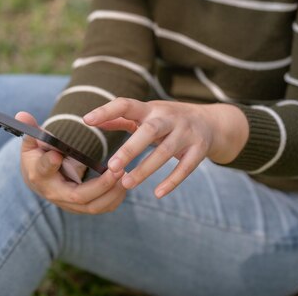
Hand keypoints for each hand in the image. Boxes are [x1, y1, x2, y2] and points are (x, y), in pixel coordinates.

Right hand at [16, 112, 126, 214]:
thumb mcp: (31, 142)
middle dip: (100, 184)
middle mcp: (54, 193)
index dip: (49, 163)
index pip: (43, 170)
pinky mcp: (81, 207)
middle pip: (78, 195)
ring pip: (93, 206)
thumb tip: (21, 116)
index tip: (58, 154)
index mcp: (38, 174)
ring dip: (112, 192)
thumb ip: (30, 129)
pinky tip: (124, 182)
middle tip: (116, 168)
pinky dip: (115, 198)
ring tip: (124, 174)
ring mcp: (69, 204)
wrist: (39, 179)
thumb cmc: (37, 156)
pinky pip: (101, 207)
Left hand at [83, 98, 247, 198]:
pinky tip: (157, 193)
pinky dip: (172, 181)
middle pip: (149, 131)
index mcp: (151, 109)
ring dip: (146, 169)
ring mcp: (186, 133)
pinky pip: (186, 167)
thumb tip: (89, 120)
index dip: (106, 111)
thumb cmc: (168, 120)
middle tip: (112, 167)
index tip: (86, 120)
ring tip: (127, 184)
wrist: (211, 122)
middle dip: (131, 148)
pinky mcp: (199, 150)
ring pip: (166, 152)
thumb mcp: (147, 114)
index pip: (126, 104)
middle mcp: (169, 118)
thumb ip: (120, 118)